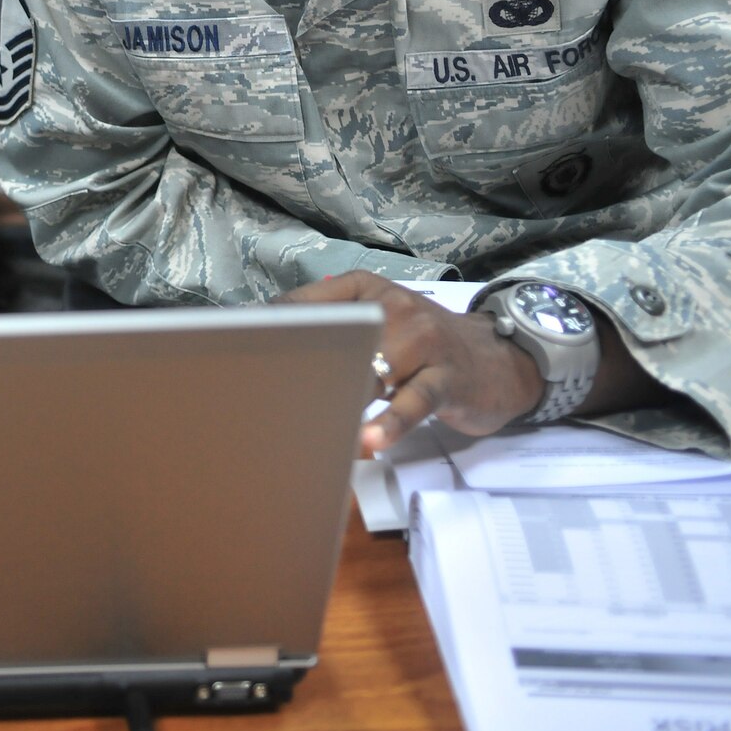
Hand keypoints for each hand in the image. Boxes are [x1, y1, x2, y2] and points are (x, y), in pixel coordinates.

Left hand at [278, 272, 541, 452]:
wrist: (498, 360)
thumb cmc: (423, 347)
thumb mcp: (376, 321)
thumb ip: (327, 323)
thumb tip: (263, 338)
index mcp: (365, 289)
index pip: (304, 307)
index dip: (268, 334)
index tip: (231, 357)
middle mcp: (394, 307)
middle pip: (335, 340)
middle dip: (300, 370)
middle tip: (261, 398)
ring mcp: (424, 341)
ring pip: (370, 373)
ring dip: (339, 402)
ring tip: (307, 424)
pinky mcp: (447, 378)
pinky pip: (413, 402)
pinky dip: (389, 423)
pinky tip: (369, 441)